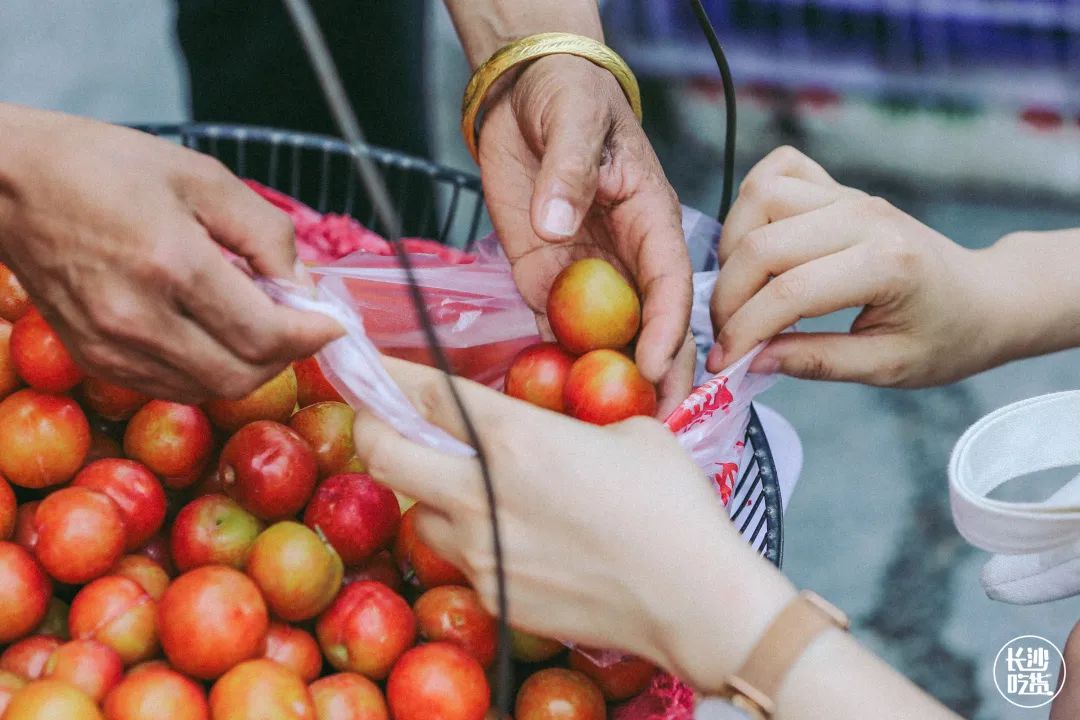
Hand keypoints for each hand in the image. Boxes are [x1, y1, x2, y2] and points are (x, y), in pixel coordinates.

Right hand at [0, 106, 340, 401]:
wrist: (8, 183)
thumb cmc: (103, 168)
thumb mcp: (201, 177)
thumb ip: (264, 234)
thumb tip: (302, 285)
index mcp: (172, 264)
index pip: (265, 334)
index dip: (312, 336)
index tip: (332, 324)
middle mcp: (139, 318)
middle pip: (241, 376)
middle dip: (285, 356)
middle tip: (299, 325)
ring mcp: (111, 347)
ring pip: (208, 390)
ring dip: (248, 367)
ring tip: (256, 324)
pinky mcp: (94, 359)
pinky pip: (170, 387)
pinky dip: (206, 371)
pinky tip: (212, 334)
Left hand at [352, 356, 791, 687]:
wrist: (694, 600)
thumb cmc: (672, 506)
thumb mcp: (628, 434)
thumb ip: (571, 424)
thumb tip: (554, 431)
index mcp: (513, 438)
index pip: (423, 391)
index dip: (384, 371)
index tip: (362, 360)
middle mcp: (480, 492)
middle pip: (381, 452)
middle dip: (371, 428)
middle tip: (382, 421)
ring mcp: (480, 550)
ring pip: (417, 511)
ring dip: (427, 491)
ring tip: (466, 487)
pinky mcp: (492, 593)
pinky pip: (458, 555)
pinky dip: (468, 536)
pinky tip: (513, 534)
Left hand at [477, 55, 693, 414]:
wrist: (523, 96)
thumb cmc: (566, 96)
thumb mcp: (573, 120)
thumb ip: (569, 170)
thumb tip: (557, 224)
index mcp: (650, 220)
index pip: (671, 284)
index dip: (670, 328)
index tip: (659, 367)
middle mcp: (625, 258)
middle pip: (650, 326)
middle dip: (656, 374)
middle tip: (651, 424)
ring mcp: (587, 276)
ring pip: (608, 339)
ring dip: (610, 382)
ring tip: (604, 431)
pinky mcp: (546, 282)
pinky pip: (556, 332)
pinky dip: (558, 367)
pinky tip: (555, 405)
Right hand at [707, 146, 1016, 386]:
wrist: (985, 297)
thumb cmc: (946, 338)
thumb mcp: (889, 367)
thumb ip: (818, 362)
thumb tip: (751, 360)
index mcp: (886, 265)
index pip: (790, 292)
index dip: (745, 331)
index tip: (725, 363)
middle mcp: (864, 218)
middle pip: (762, 244)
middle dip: (729, 296)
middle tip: (726, 335)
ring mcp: (850, 196)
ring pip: (760, 198)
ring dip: (733, 247)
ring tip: (741, 290)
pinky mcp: (840, 189)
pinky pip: (780, 170)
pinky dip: (753, 201)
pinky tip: (755, 242)